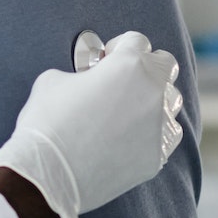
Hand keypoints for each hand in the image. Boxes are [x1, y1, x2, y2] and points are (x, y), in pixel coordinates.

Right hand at [0, 32, 184, 217]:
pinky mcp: (157, 156)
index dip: (117, 48)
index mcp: (129, 65)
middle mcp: (152, 91)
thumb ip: (80, 73)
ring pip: (171, 102)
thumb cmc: (46, 123)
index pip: (136, 41)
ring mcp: (159, 126)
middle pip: (165, 66)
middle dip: (145, 68)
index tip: (105, 61)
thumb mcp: (52, 80)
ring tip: (126, 112)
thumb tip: (88, 80)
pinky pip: (166, 137)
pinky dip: (152, 134)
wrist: (47, 176)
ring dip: (152, 102)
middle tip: (122, 81)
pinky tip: (129, 139)